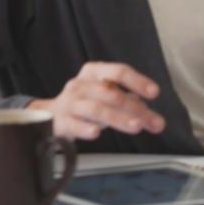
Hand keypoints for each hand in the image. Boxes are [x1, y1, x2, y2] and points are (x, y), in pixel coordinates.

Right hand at [28, 62, 165, 141]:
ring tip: (136, 126)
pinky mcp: (60, 122)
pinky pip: (73, 124)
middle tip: (151, 121)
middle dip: (134, 107)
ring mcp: (69, 103)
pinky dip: (85, 128)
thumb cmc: (85, 103)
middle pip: (111, 93)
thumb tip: (155, 120)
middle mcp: (81, 84)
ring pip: (96, 109)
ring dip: (118, 117)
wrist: (48, 115)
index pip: (118, 71)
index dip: (137, 81)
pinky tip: (96, 133)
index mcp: (95, 72)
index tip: (154, 93)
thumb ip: (133, 107)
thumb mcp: (108, 99)